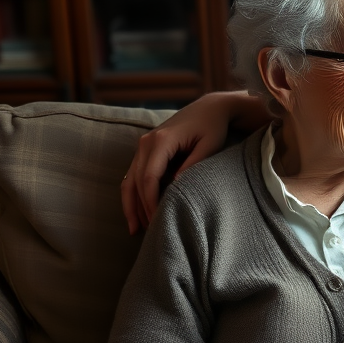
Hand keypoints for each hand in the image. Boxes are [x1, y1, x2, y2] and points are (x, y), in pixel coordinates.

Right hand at [121, 91, 262, 233]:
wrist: (209, 108)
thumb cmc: (213, 127)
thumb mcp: (210, 145)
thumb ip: (193, 164)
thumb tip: (176, 186)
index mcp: (161, 140)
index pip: (149, 178)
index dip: (151, 203)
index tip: (158, 222)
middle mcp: (146, 142)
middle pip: (137, 182)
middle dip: (141, 209)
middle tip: (151, 233)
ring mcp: (143, 145)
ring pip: (130, 180)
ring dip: (131, 206)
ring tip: (136, 230)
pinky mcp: (145, 150)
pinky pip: (134, 175)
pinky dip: (133, 195)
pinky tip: (136, 214)